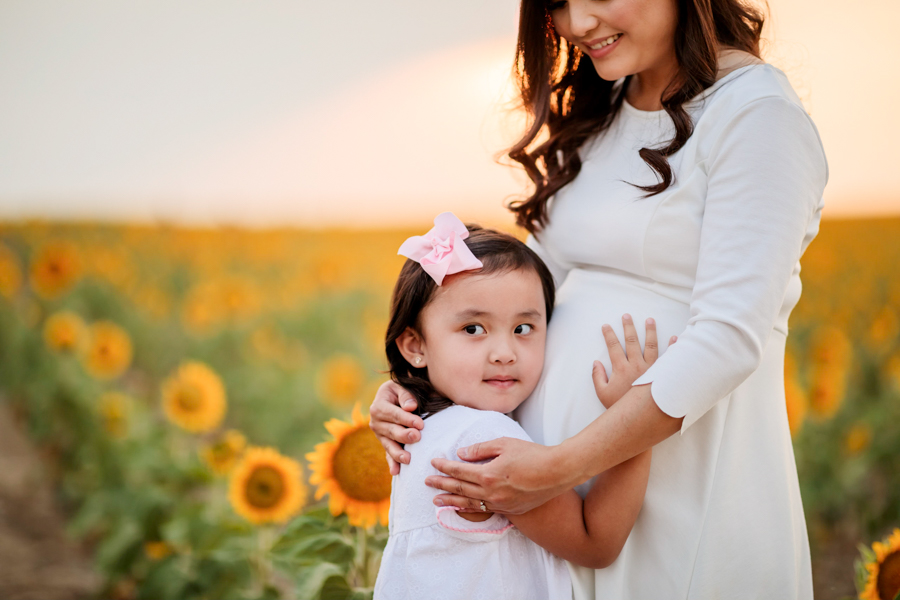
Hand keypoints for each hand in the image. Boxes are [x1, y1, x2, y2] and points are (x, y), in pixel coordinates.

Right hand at [368, 380, 423, 474]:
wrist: (392, 397)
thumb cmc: (400, 390)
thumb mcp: (401, 386)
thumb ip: (406, 395)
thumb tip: (410, 407)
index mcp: (378, 406)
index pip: (393, 414)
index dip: (406, 419)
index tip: (420, 424)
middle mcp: (376, 422)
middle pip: (391, 430)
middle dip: (404, 435)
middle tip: (417, 437)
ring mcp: (379, 435)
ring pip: (389, 445)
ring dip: (398, 453)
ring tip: (408, 459)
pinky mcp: (385, 443)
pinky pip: (388, 454)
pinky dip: (392, 463)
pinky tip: (395, 471)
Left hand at [426, 437, 571, 514]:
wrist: (558, 472)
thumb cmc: (532, 454)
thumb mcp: (504, 444)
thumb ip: (480, 449)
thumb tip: (461, 454)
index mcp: (488, 475)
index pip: (459, 471)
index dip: (444, 467)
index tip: (433, 463)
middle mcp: (492, 493)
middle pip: (460, 489)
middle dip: (442, 485)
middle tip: (427, 482)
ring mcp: (501, 504)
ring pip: (470, 503)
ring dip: (451, 501)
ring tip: (436, 501)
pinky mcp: (511, 510)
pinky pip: (485, 511)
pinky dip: (470, 509)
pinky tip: (462, 507)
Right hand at [592, 314, 677, 409]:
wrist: (639, 419)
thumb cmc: (619, 407)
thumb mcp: (602, 393)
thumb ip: (597, 377)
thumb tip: (595, 362)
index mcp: (621, 368)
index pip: (613, 347)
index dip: (609, 335)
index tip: (606, 325)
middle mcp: (636, 365)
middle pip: (631, 341)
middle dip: (628, 327)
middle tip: (626, 316)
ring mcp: (650, 369)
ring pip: (650, 346)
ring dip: (650, 332)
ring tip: (649, 320)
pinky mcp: (661, 375)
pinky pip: (667, 359)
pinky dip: (672, 348)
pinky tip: (675, 338)